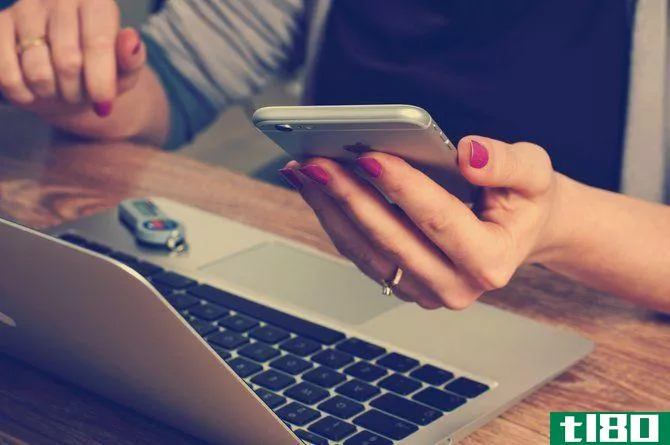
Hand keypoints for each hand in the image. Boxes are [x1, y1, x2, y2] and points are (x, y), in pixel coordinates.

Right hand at [0, 0, 145, 117]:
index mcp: (95, 2)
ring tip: (59, 88)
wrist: (65, 79)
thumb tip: (131, 39)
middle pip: (68, 62)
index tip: (104, 103)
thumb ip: (131, 59)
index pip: (97, 44)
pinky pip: (7, 74)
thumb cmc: (99, 71)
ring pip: (38, 72)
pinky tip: (34, 90)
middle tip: (81, 93)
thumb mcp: (125, 70)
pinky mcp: (0, 25)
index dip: (101, 81)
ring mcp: (25, 8)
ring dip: (52, 93)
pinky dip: (23, 93)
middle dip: (77, 91)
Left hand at [281, 137, 561, 309]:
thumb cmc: (524, 201)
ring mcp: (424, 291)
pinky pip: (359, 253)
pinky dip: (333, 218)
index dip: (403, 188)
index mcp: (491, 262)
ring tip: (305, 170)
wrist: (518, 231)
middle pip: (391, 239)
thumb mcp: (534, 173)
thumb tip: (468, 154)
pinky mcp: (401, 284)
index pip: (439, 221)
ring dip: (331, 209)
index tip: (370, 156)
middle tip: (317, 161)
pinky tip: (315, 187)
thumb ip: (507, 163)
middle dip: (350, 197)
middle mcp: (455, 287)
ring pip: (365, 250)